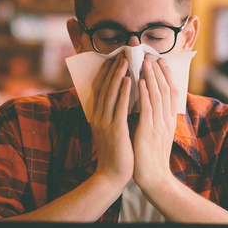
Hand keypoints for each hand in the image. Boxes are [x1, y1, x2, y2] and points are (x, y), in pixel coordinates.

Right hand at [87, 55, 132, 185]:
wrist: (112, 175)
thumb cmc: (116, 153)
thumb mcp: (111, 131)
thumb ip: (114, 115)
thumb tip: (123, 99)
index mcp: (97, 116)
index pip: (100, 89)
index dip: (106, 72)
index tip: (114, 58)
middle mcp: (98, 117)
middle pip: (104, 87)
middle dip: (113, 68)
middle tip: (122, 52)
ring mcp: (105, 123)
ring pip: (111, 93)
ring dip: (118, 75)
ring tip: (126, 60)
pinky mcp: (115, 129)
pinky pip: (119, 107)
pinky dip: (124, 92)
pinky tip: (130, 80)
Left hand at [133, 56, 178, 191]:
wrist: (154, 178)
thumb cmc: (151, 157)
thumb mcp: (157, 134)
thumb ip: (155, 118)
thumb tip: (148, 103)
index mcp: (169, 120)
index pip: (171, 92)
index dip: (167, 75)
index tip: (161, 61)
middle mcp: (167, 119)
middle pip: (166, 89)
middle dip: (159, 70)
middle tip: (153, 54)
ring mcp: (159, 125)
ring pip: (158, 95)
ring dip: (152, 76)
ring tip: (146, 61)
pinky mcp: (149, 131)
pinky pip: (148, 108)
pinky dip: (145, 93)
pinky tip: (141, 81)